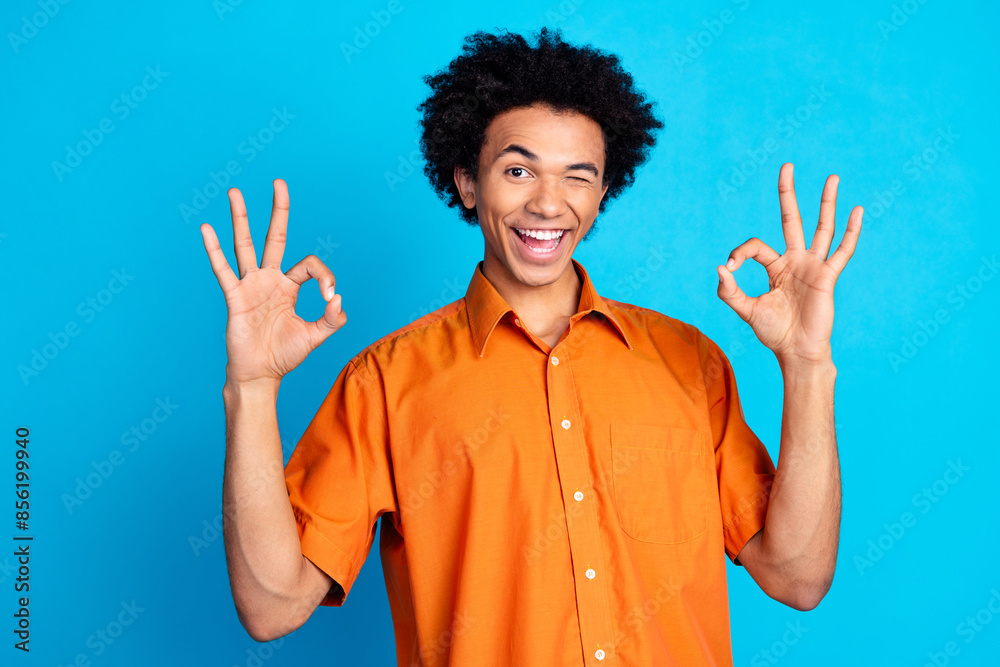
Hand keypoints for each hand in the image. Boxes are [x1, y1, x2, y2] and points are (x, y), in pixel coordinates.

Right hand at [199, 179, 346, 385]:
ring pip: (245, 245)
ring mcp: (250, 286)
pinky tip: (206, 228)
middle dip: (278, 210)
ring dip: (241, 218)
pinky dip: (214, 250)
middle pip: (274, 237)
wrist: (260, 375)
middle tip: (278, 182)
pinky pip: (223, 270)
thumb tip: (339, 298)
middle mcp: (269, 279)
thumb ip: (332, 319)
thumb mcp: (316, 336)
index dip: (325, 276)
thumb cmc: (285, 355)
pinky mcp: (235, 297)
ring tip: (235, 191)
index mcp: (289, 286)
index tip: (330, 296)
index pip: (309, 265)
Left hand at [716, 163, 861, 364]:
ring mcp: (813, 266)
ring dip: (826, 202)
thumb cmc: (774, 332)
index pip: (756, 245)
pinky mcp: (827, 276)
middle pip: (791, 219)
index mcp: (775, 267)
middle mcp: (795, 260)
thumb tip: (721, 267)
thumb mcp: (746, 310)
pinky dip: (851, 231)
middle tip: (786, 165)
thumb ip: (729, 291)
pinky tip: (857, 210)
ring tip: (832, 176)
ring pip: (821, 227)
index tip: (732, 267)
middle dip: (788, 193)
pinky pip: (842, 251)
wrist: (796, 351)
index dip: (741, 251)